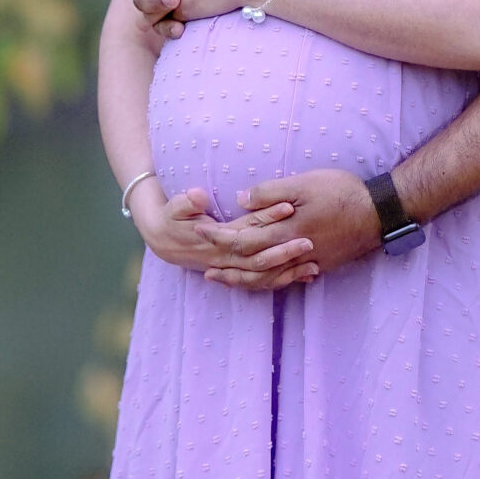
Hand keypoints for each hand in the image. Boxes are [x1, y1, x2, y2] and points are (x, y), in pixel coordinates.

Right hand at [128, 183, 318, 284]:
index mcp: (216, 239)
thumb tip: (197, 196)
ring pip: (263, 276)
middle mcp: (227, 257)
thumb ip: (186, 203)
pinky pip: (263, 282)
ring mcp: (233, 266)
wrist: (164, 241)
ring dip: (288, 271)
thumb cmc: (171, 220)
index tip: (289, 207)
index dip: (267, 218)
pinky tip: (304, 278)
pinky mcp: (239, 269)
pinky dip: (283, 281)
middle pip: (259, 257)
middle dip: (284, 251)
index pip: (246, 228)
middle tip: (310, 240)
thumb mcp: (174, 208)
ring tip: (315, 266)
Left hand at [203, 170, 382, 290]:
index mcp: (283, 230)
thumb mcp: (305, 184)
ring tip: (221, 278)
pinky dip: (267, 283)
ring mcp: (304, 262)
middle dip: (222, 260)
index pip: (241, 238)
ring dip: (240, 278)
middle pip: (248, 262)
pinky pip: (284, 280)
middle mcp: (289, 251)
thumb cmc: (341, 192)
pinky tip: (261, 281)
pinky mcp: (316, 266)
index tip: (198, 230)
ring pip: (264, 277)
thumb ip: (271, 193)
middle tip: (198, 260)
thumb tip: (240, 200)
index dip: (218, 236)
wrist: (377, 214)